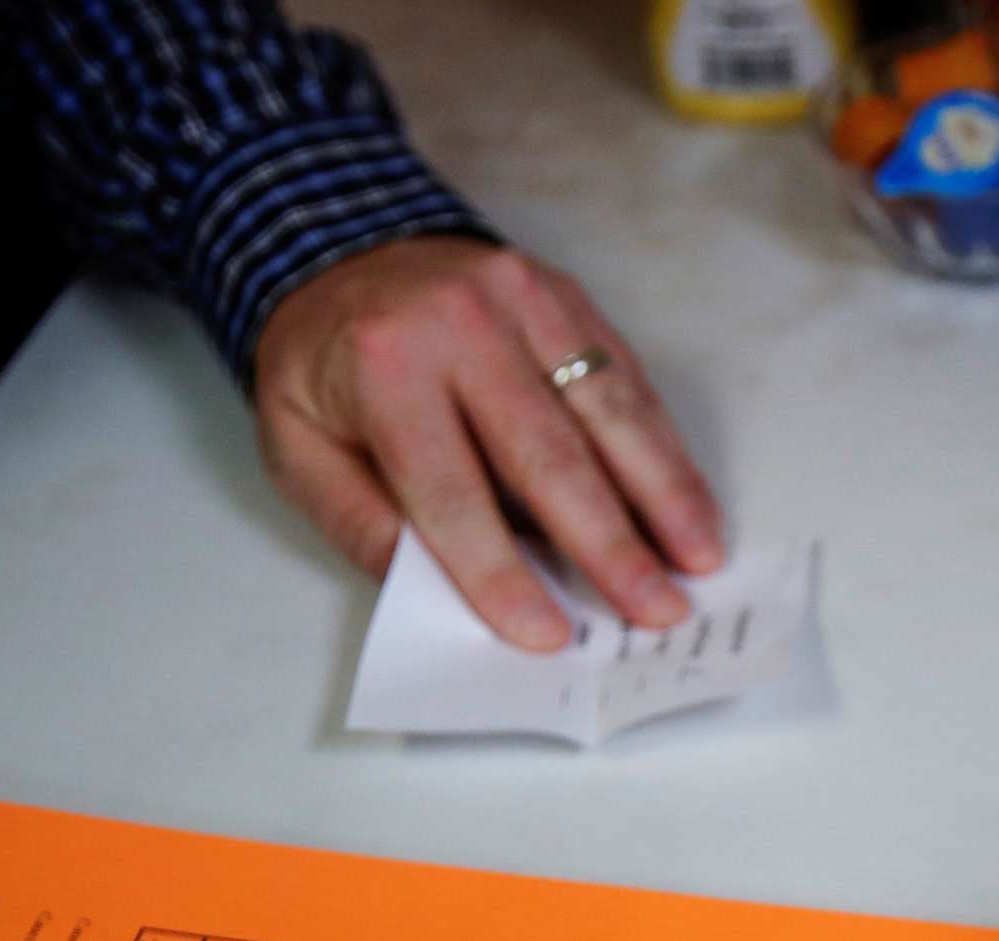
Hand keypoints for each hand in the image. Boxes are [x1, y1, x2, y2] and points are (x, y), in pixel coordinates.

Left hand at [254, 237, 726, 650]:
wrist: (341, 247)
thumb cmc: (324, 365)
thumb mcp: (299, 447)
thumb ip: (366, 522)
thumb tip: (446, 597)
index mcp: (382, 365)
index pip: (450, 487)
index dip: (498, 569)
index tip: (546, 634)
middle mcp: (461, 325)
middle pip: (548, 452)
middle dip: (608, 543)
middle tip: (655, 610)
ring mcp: (525, 302)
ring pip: (609, 411)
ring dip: (663, 494)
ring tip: (699, 560)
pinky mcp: (568, 300)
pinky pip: (628, 382)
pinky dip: (665, 449)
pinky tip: (690, 504)